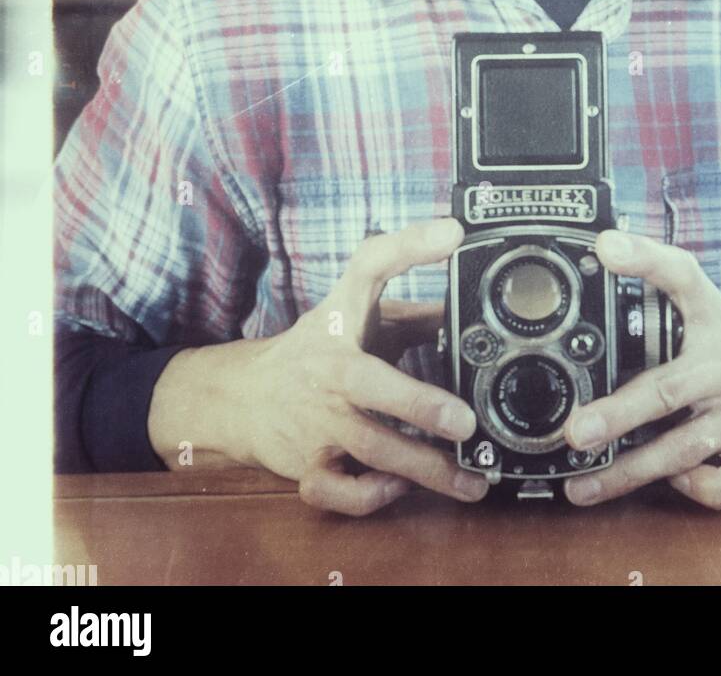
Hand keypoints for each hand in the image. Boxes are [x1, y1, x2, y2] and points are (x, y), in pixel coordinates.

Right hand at [231, 217, 488, 513]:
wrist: (240, 398)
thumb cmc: (314, 352)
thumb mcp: (355, 318)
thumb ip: (415, 314)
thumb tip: (471, 307)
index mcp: (342, 318)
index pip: (371, 266)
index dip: (409, 245)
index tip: (452, 233)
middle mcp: (330, 368)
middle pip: (370, 382)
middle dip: (419, 404)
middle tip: (465, 421)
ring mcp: (317, 420)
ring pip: (370, 449)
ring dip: (423, 469)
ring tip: (469, 481)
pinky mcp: (307, 464)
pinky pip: (338, 491)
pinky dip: (369, 497)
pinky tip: (398, 488)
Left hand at [562, 230, 720, 509]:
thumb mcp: (701, 299)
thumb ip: (655, 273)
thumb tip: (602, 246)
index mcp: (712, 318)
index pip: (681, 275)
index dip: (644, 258)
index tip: (606, 247)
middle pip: (671, 390)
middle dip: (619, 416)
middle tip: (576, 432)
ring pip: (688, 448)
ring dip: (632, 472)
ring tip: (583, 486)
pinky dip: (703, 490)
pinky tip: (672, 483)